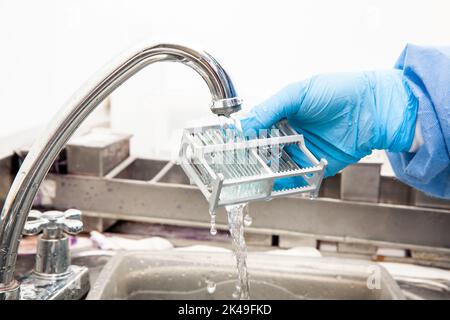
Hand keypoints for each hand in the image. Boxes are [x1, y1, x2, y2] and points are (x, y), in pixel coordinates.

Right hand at [239, 70, 417, 189]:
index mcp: (283, 115)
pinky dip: (284, 183)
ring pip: (276, 166)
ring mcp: (303, 151)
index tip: (230, 145)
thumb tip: (244, 126)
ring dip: (264, 171)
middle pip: (263, 150)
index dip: (243, 138)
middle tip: (238, 163)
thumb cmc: (339, 91)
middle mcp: (290, 134)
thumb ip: (269, 110)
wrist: (374, 107)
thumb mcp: (297, 93)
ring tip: (252, 175)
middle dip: (251, 158)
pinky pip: (297, 178)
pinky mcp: (316, 167)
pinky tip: (273, 183)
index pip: (256, 129)